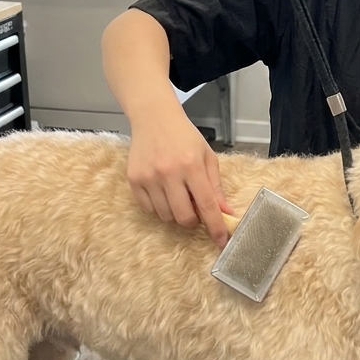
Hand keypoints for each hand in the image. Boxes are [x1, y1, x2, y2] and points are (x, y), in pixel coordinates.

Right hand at [127, 106, 232, 248]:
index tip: (222, 241)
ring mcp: (149, 177)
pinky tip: (163, 191)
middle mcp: (169, 173)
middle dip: (193, 220)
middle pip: (183, 217)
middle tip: (194, 208)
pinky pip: (148, 209)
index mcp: (192, 166)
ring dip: (175, 213)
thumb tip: (225, 213)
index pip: (207, 205)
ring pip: (165, 216)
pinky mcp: (134, 179)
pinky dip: (159, 207)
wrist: (154, 118)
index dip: (215, 226)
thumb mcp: (207, 157)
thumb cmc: (185, 137)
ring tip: (177, 194)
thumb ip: (216, 186)